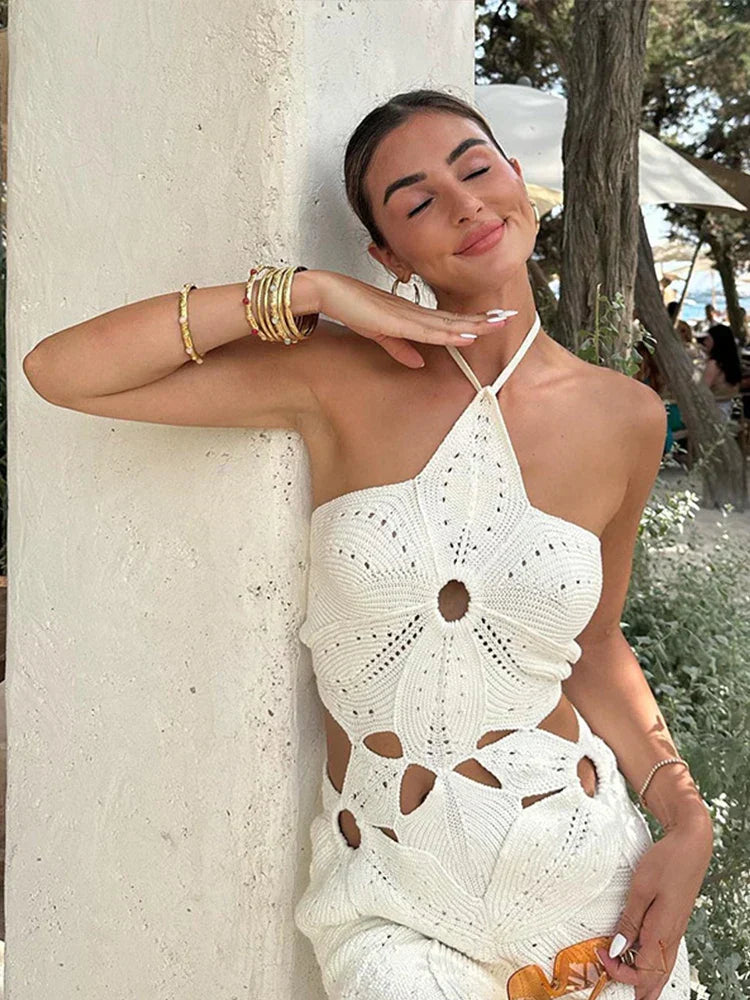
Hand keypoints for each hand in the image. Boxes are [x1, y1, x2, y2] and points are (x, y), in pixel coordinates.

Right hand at [316, 270, 511, 368]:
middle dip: (483, 318)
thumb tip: (419, 362)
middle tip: (509, 315)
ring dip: (474, 324)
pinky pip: (429, 330)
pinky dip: (450, 333)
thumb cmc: (351, 308)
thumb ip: (400, 348)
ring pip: (447, 322)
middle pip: (455, 317)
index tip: (494, 319)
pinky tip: (467, 334)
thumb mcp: (379, 333)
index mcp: (412, 313)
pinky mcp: (396, 320)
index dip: (472, 320)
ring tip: (498, 322)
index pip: (448, 319)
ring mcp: (407, 314)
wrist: (328, 292)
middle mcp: (414, 311)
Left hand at [595, 815, 712, 999]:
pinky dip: (652, 964)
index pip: (642, 972)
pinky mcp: (674, 922)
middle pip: (655, 978)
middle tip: (618, 988)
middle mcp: (671, 937)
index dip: (619, 972)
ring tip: (629, 984)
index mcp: (662, 932)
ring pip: (662, 969)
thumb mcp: (641, 888)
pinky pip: (664, 954)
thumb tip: (617, 949)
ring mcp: (674, 930)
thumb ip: (629, 921)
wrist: (691, 845)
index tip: (602, 955)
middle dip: (637, 988)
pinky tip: (640, 959)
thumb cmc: (667, 862)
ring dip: (645, 979)